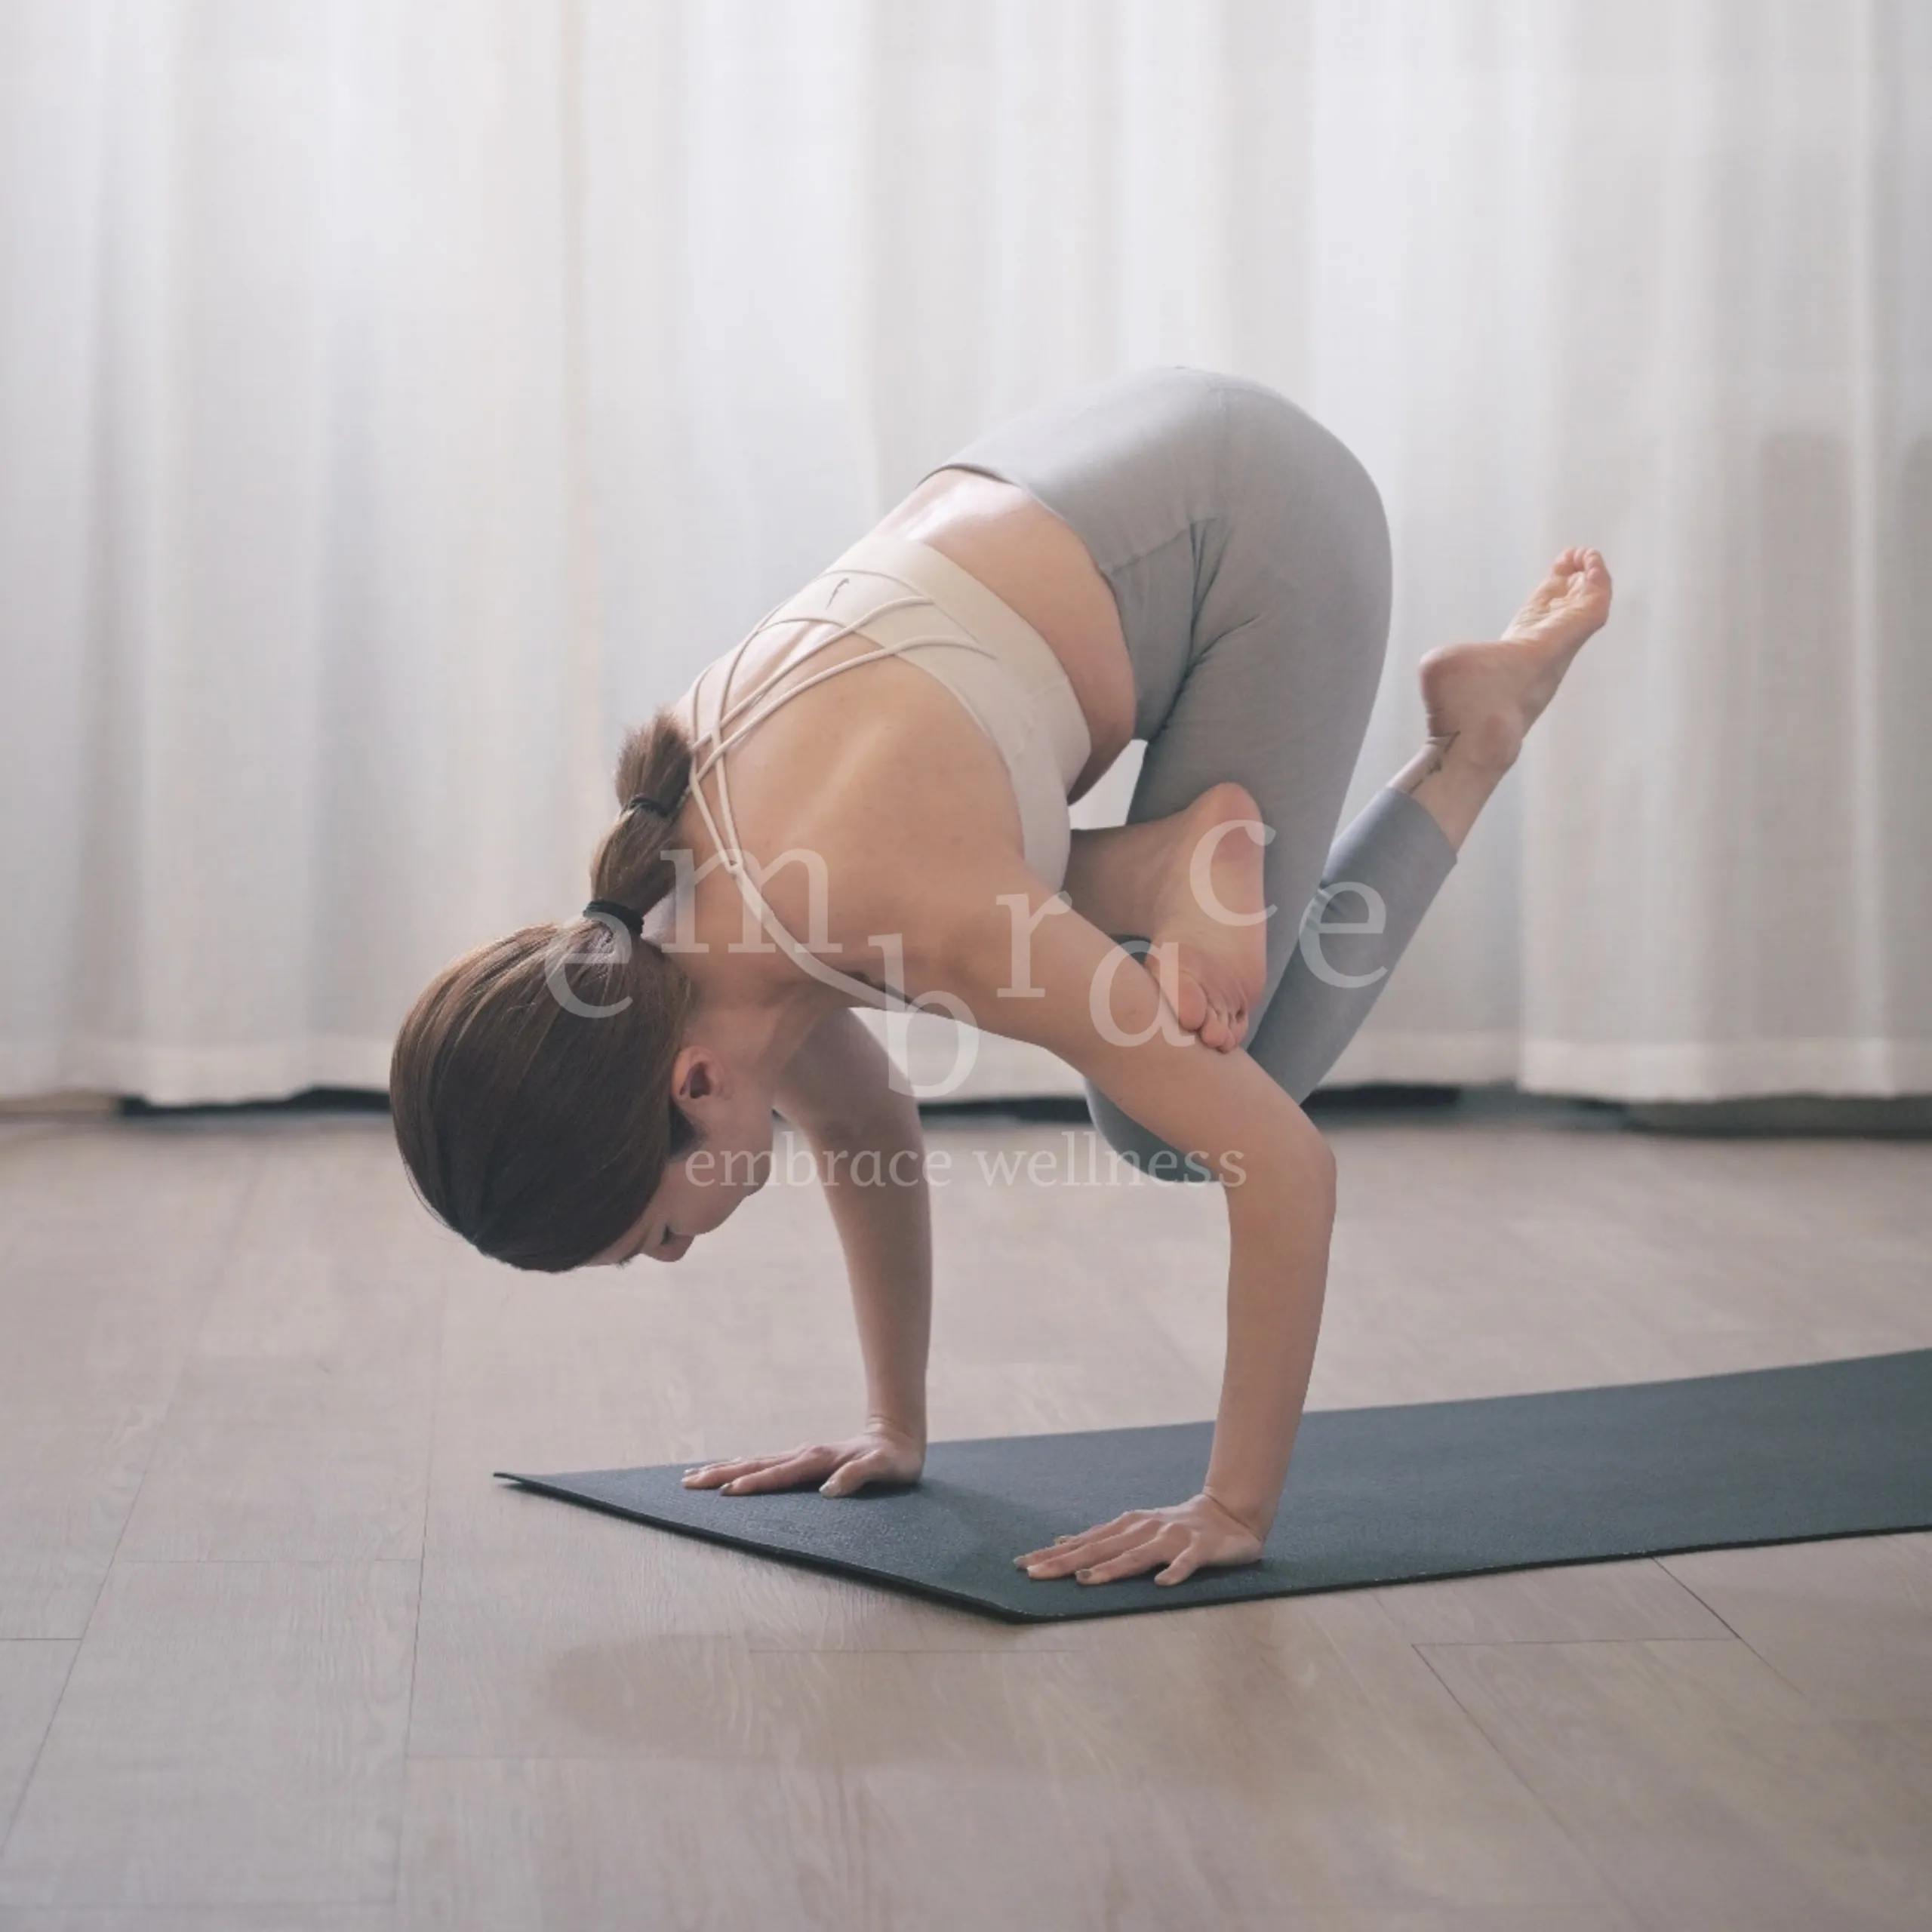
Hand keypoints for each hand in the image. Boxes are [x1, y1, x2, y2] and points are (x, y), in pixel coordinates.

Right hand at [681, 1419, 924, 1498]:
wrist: (898, 1437)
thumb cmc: (894, 1460)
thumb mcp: (885, 1468)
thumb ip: (858, 1476)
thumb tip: (829, 1491)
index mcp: (818, 1460)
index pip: (779, 1474)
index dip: (754, 1484)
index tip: (727, 1493)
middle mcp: (803, 1455)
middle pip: (755, 1464)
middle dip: (721, 1474)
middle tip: (689, 1484)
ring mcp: (800, 1455)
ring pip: (754, 1462)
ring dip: (724, 1469)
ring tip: (693, 1477)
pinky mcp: (801, 1460)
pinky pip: (763, 1464)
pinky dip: (740, 1468)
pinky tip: (726, 1473)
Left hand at [1013, 1490, 1263, 1586]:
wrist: (1228, 1514)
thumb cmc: (1174, 1527)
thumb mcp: (1133, 1529)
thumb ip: (1101, 1539)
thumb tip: (1059, 1543)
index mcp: (1126, 1527)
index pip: (1083, 1543)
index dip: (1052, 1555)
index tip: (1023, 1565)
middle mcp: (1143, 1530)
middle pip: (1100, 1549)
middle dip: (1066, 1562)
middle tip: (1035, 1574)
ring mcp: (1171, 1539)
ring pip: (1137, 1556)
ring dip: (1111, 1569)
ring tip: (1085, 1582)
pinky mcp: (1199, 1550)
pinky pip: (1186, 1564)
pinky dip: (1174, 1572)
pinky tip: (1161, 1584)